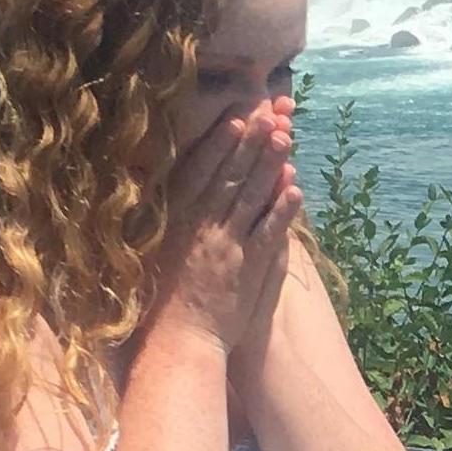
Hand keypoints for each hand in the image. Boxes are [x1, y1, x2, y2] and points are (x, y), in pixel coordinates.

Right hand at [155, 99, 299, 353]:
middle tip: (269, 109)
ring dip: (270, 164)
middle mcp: (200, 225)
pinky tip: (295, 187)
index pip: (200, 170)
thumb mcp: (156, 251)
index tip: (235, 115)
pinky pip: (267, 232)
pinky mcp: (247, 268)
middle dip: (251, 140)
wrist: (177, 341)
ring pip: (251, 196)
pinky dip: (281, 210)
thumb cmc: (161, 301)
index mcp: (176, 218)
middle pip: (230, 174)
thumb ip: (173, 221)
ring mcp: (226, 245)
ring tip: (286, 135)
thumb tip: (182, 192)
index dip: (220, 141)